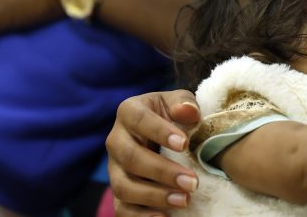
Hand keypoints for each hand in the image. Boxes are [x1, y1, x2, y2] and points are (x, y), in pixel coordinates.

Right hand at [107, 90, 201, 215]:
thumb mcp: (179, 102)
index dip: (160, 131)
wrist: (162, 134)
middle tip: (192, 182)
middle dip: (162, 172)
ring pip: (124, 186)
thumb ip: (184, 103)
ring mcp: (114, 169)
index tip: (184, 144)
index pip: (139, 120)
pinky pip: (122, 209)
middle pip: (130, 157)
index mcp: (129, 112)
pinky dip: (141, 216)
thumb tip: (187, 111)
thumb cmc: (172, 116)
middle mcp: (116, 140)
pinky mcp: (118, 193)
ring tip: (184, 199)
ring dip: (155, 196)